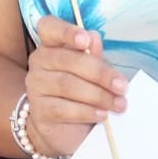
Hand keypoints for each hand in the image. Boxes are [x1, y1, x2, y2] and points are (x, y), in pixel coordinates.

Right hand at [23, 15, 126, 156]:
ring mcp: (35, 86)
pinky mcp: (39, 111)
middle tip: (122, 86)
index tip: (86, 40)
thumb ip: (93, 56)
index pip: (49, 27)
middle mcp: (39, 61)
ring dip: (98, 95)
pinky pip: (63, 109)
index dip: (66, 31)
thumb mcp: (92, 73)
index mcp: (51, 44)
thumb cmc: (80, 94)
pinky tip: (102, 114)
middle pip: (66, 60)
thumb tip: (94, 37)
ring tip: (118, 104)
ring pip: (66, 85)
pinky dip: (86, 112)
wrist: (64, 130)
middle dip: (99, 73)